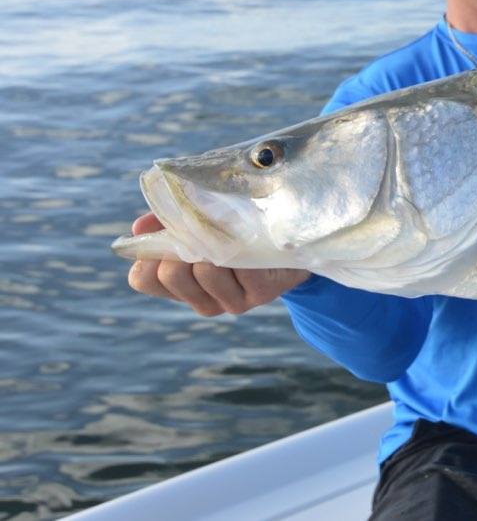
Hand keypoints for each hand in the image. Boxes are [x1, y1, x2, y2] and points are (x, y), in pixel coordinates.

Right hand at [125, 212, 309, 316]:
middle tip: (202, 226)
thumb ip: (169, 222)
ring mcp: (232, 302)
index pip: (142, 279)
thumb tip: (139, 227)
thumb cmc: (238, 228)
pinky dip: (244, 245)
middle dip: (183, 244)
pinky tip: (251, 236)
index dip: (147, 254)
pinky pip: (241, 266)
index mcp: (182, 285)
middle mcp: (203, 301)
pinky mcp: (261, 294)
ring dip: (216, 242)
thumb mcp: (201, 221)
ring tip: (231, 229)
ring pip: (206, 270)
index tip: (167, 234)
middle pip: (172, 274)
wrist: (291, 241)